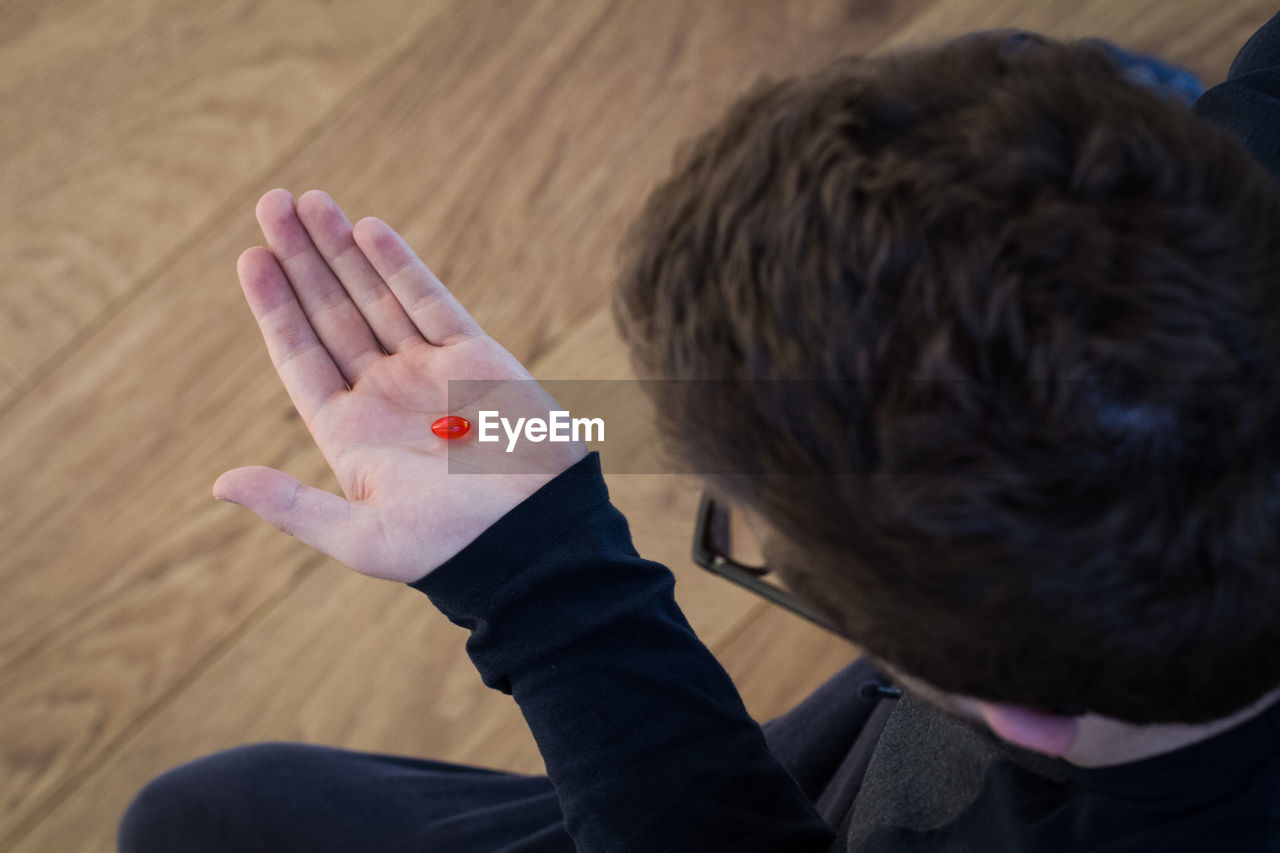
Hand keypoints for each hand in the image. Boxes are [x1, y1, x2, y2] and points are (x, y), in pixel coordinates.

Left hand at [215, 189, 586, 582]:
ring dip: (343, 250)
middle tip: (270, 203)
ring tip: (309, 201)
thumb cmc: (449, 548)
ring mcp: (430, 371)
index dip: (275, 307)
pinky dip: (400, 266)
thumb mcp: (360, 535)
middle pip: (332, 314)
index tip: (249, 259)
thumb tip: (219, 484)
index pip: (301, 356)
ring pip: (377, 297)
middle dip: (302, 259)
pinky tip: (369, 230)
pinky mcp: (476, 358)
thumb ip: (291, 505)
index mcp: (351, 433)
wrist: (535, 540)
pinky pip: (431, 302)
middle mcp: (385, 394)